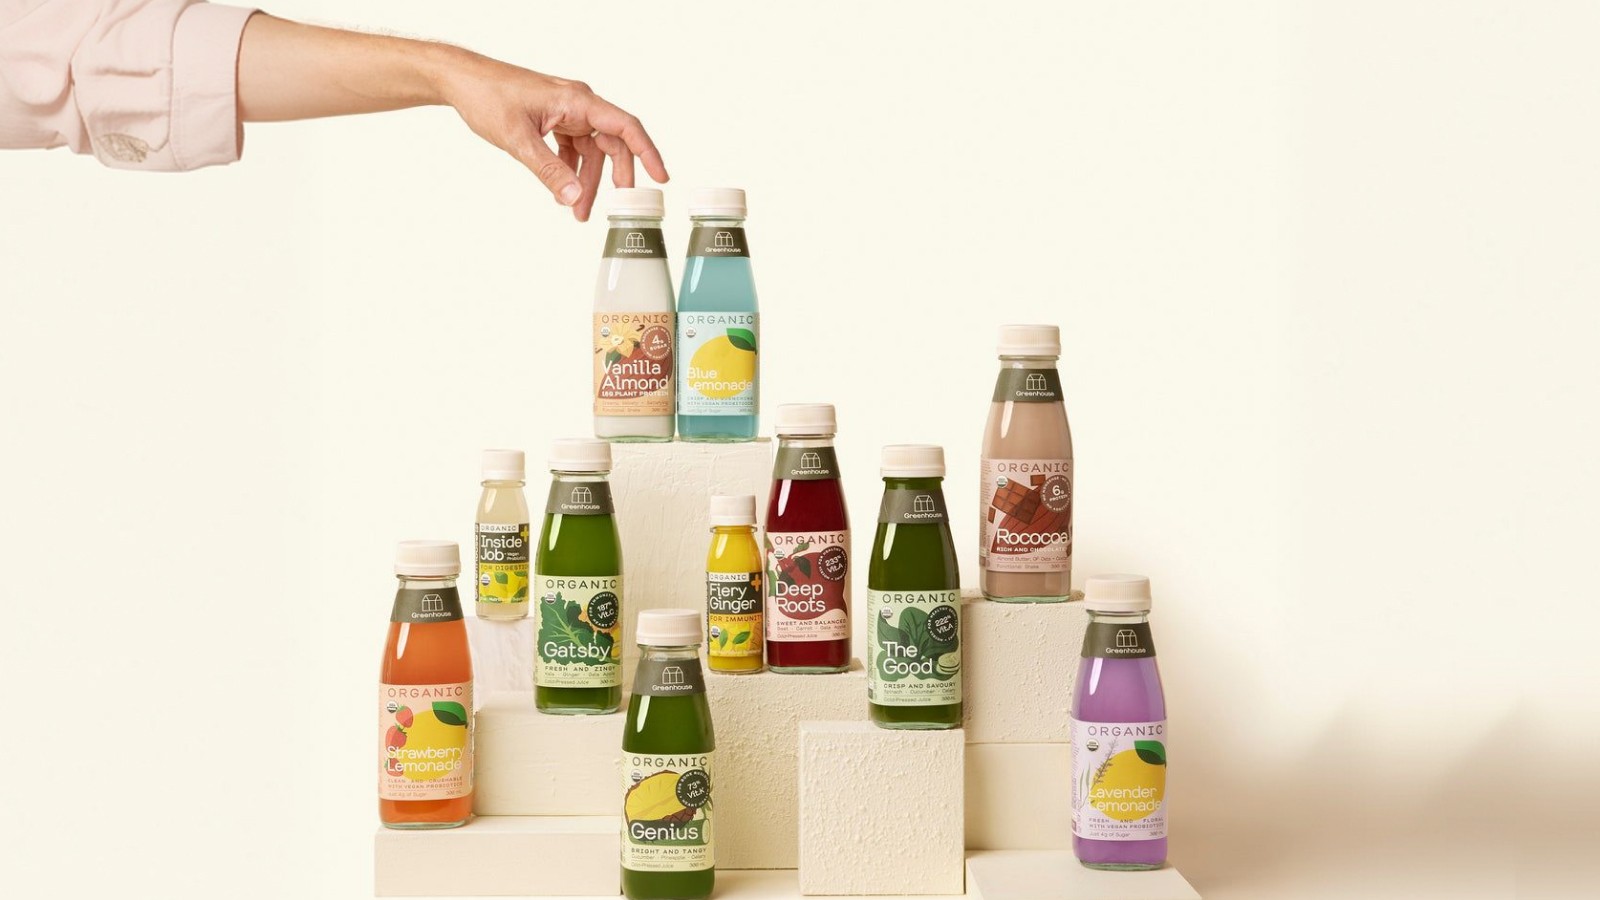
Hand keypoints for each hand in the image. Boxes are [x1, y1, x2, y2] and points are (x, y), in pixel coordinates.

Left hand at [437, 52, 668, 220]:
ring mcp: (567, 112)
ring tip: (579, 212)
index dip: (647, 152)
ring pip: (591, 151)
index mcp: (577, 100)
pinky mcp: (555, 120)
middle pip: (612, 144)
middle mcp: (578, 104)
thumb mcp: (518, 140)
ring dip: (588, 181)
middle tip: (615, 208)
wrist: (462, 81)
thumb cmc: (487, 96)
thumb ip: (549, 171)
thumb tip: (575, 198)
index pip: (625, 126)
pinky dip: (571, 171)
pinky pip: (574, 149)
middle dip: (614, 178)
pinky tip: (564, 192)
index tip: (660, 177)